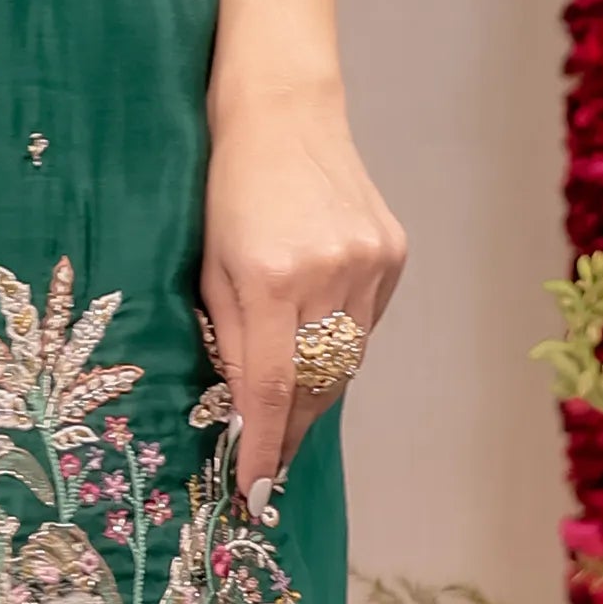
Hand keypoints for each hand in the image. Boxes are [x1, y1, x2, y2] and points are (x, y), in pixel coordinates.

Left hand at [200, 71, 406, 509]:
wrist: (282, 111)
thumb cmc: (226, 188)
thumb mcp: (208, 265)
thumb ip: (230, 337)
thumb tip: (249, 410)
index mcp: (270, 277)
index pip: (271, 388)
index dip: (263, 447)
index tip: (253, 492)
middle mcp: (329, 273)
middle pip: (317, 383)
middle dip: (291, 428)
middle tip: (268, 462)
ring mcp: (370, 262)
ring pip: (347, 360)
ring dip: (317, 392)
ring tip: (291, 413)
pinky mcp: (394, 252)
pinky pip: (366, 324)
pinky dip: (340, 342)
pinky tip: (319, 339)